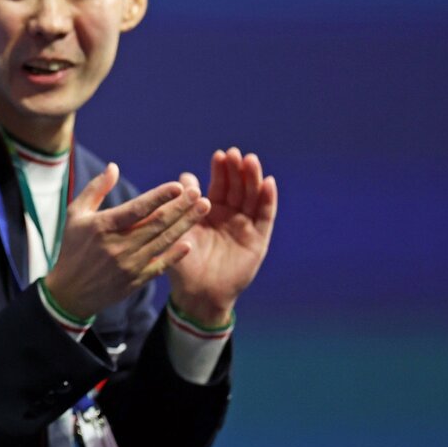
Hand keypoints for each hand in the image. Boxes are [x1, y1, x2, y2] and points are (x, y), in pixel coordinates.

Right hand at [42, 164, 208, 320]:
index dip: (159, 197)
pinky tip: (189, 243)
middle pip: (156, 223)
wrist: (70, 291)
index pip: (137, 209)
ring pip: (163, 241)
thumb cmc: (73, 246)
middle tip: (199, 193)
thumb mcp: (75, 214)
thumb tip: (114, 167)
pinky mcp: (135, 280)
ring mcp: (128, 265)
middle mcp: (118, 245)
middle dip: (180, 207)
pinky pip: (160, 266)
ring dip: (185, 224)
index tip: (178, 186)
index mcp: (103, 226)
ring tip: (202, 209)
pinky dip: (175, 255)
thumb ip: (95, 189)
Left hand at [167, 148, 276, 324]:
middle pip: (237, 187)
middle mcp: (229, 215)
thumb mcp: (178, 231)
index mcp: (208, 210)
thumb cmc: (183, 262)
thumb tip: (183, 179)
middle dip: (237, 170)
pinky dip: (268, 200)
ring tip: (251, 161)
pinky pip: (265, 217)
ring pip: (251, 197)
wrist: (197, 293)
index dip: (220, 170)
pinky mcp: (258, 240)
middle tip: (235, 153)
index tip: (218, 155)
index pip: (217, 185)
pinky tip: (268, 183)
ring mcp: (245, 226)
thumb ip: (180, 207)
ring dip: (253, 179)